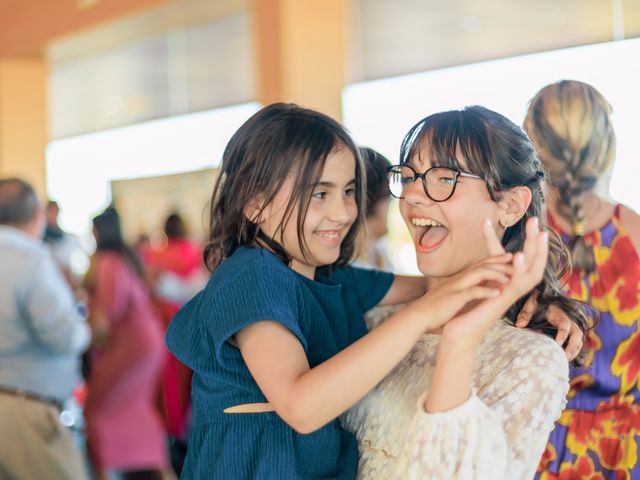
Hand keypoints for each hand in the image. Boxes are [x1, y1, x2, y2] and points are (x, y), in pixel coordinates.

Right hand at [403, 252, 513, 331]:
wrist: (419, 315)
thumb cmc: (436, 305)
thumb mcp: (453, 292)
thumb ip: (464, 286)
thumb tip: (476, 283)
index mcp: (461, 278)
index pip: (481, 263)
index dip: (497, 258)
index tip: (511, 256)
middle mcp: (460, 278)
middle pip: (483, 264)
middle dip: (501, 262)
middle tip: (518, 261)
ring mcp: (457, 287)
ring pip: (479, 274)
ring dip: (496, 274)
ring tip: (511, 277)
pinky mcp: (454, 298)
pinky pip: (472, 292)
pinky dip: (485, 291)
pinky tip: (497, 292)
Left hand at [441, 217, 548, 348]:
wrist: (458, 335)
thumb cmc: (463, 312)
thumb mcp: (474, 284)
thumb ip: (481, 272)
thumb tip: (482, 260)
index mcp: (506, 283)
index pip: (518, 258)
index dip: (522, 241)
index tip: (523, 220)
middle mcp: (512, 289)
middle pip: (532, 263)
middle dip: (535, 242)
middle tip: (536, 221)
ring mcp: (509, 296)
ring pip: (531, 272)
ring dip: (535, 252)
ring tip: (538, 233)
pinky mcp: (502, 302)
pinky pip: (515, 284)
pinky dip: (517, 269)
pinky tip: (516, 255)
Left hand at [515, 291, 583, 359]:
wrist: (542, 298)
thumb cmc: (536, 301)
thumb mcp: (531, 304)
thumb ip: (526, 313)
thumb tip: (519, 325)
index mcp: (559, 313)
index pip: (565, 324)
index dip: (563, 334)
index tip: (557, 344)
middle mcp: (568, 319)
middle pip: (577, 333)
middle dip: (573, 345)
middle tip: (565, 356)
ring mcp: (570, 325)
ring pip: (579, 338)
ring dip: (574, 350)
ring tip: (565, 360)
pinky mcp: (569, 331)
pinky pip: (576, 341)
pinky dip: (574, 350)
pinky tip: (565, 358)